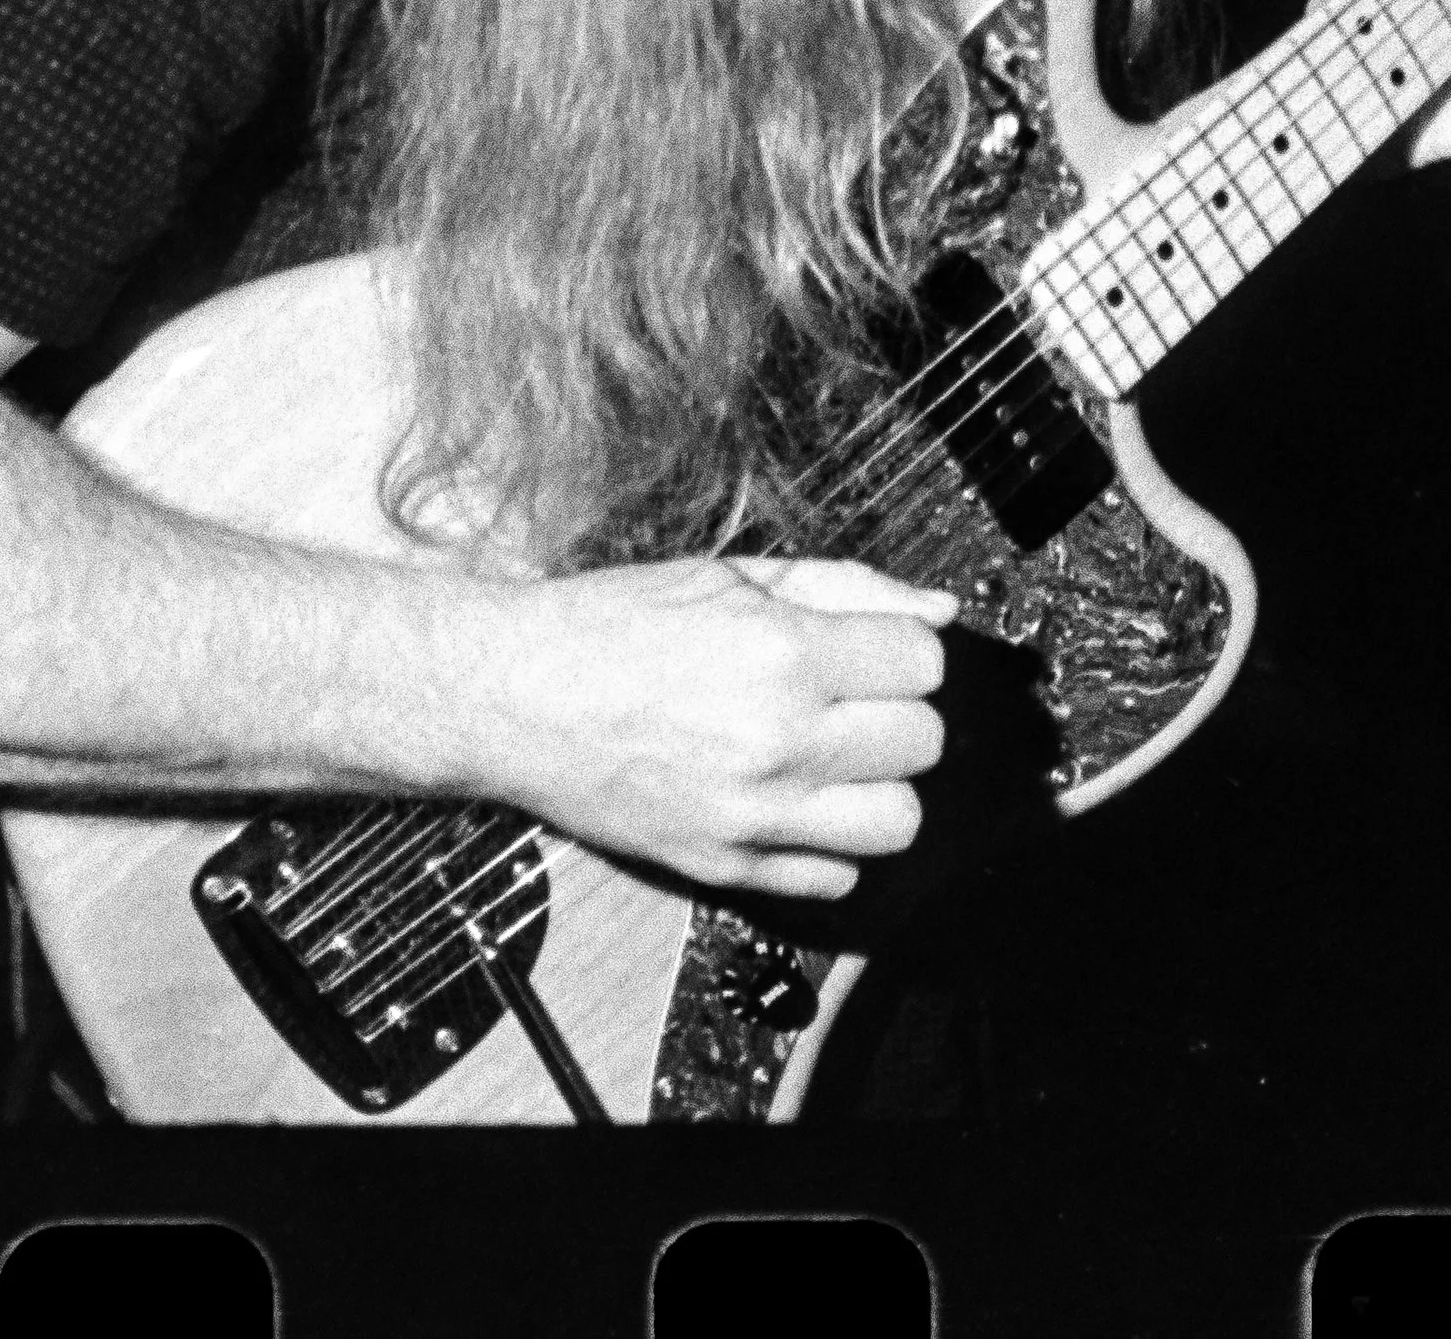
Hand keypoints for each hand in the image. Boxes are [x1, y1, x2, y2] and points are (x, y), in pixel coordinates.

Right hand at [478, 551, 953, 901]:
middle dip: (898, 711)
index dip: (903, 648)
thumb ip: (844, 586)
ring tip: (837, 756)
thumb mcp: (730, 574)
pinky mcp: (725, 868)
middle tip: (852, 696)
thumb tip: (936, 607)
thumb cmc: (611, 625)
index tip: (875, 646)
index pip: (924, 663)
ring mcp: (753, 815)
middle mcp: (778, 741)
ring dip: (880, 785)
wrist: (513, 695)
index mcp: (782, 653)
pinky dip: (831, 843)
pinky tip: (796, 801)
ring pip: (900, 822)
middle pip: (923, 742)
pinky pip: (836, 877)